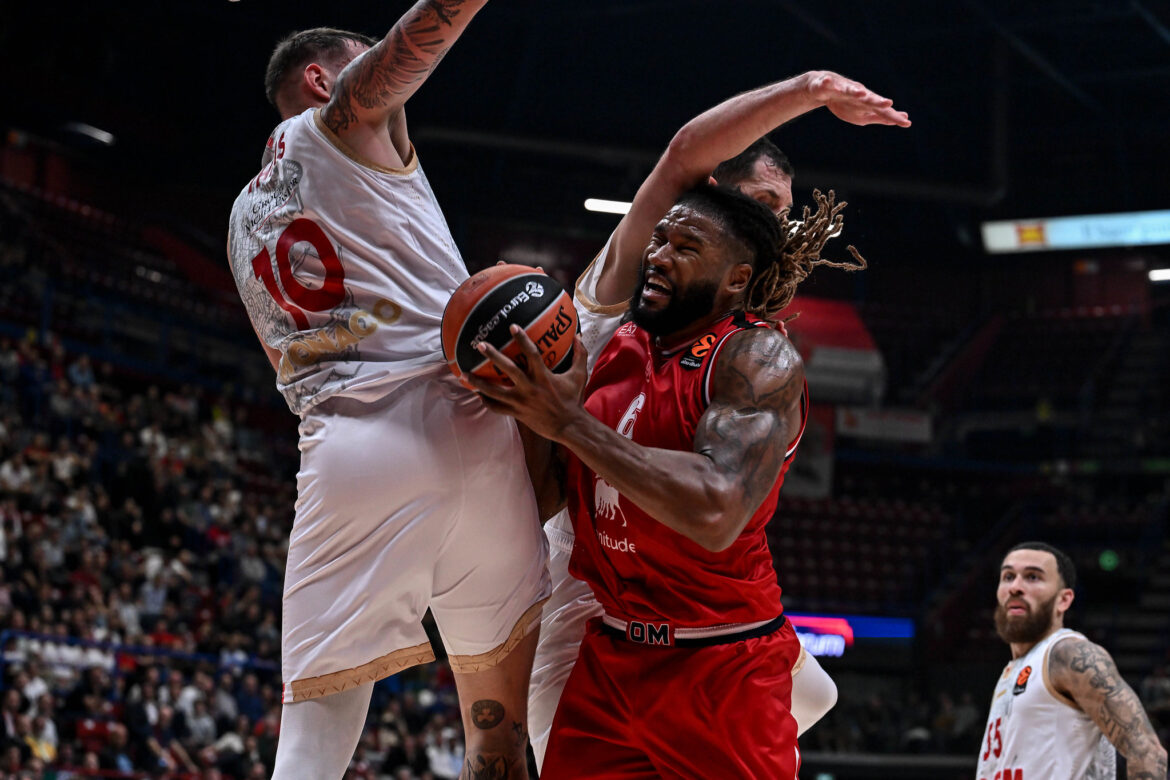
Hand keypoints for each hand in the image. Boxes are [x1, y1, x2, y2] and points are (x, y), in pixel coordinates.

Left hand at [466, 326, 588, 441]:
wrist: (570, 426)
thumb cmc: (574, 400)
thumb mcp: (580, 375)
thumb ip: (580, 355)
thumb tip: (578, 336)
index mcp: (544, 377)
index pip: (532, 353)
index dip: (522, 339)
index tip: (512, 326)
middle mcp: (530, 388)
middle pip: (508, 369)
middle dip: (493, 356)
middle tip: (480, 345)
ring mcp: (521, 402)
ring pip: (495, 392)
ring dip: (478, 383)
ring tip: (464, 374)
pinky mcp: (517, 413)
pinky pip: (497, 408)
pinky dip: (486, 401)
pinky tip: (477, 394)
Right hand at [806, 71, 910, 126]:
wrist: (823, 87)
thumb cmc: (846, 102)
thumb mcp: (863, 114)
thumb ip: (881, 117)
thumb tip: (902, 119)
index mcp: (866, 103)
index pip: (882, 111)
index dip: (893, 116)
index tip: (906, 122)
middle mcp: (858, 94)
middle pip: (869, 99)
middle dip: (878, 102)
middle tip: (888, 103)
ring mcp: (843, 88)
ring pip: (850, 89)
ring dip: (855, 91)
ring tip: (861, 93)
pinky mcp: (827, 84)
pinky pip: (827, 83)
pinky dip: (828, 83)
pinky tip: (828, 81)